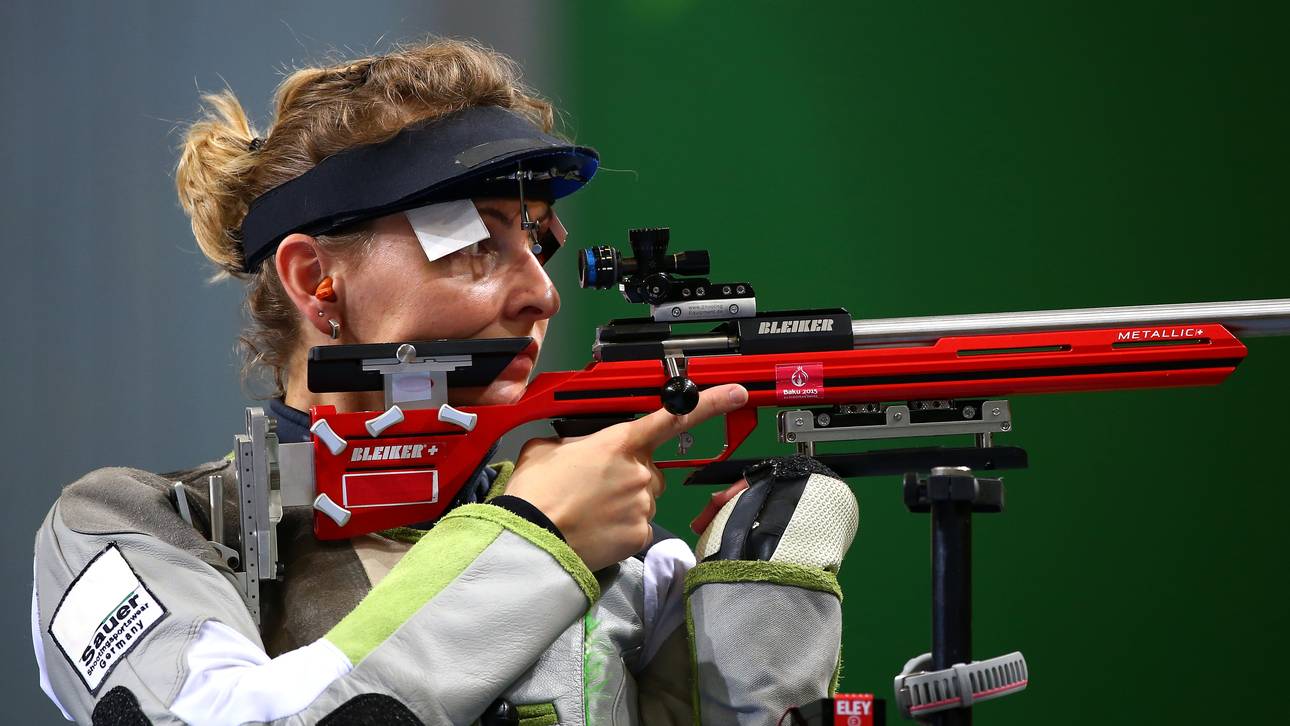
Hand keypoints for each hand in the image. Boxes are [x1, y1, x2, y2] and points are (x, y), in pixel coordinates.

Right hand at [506, 383, 748, 571]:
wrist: (531, 538)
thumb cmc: (535, 493)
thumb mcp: (547, 449)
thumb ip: (574, 442)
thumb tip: (578, 448)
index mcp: (620, 442)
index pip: (672, 417)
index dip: (711, 403)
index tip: (738, 393)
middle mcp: (640, 472)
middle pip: (650, 471)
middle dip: (630, 477)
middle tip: (595, 489)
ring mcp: (644, 506)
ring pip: (645, 502)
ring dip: (625, 504)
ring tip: (590, 512)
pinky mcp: (640, 536)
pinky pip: (640, 529)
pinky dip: (622, 530)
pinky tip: (597, 530)